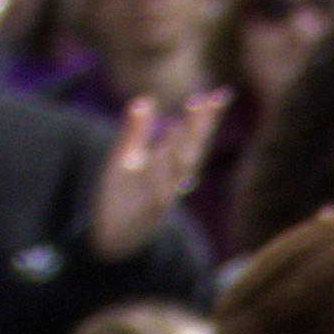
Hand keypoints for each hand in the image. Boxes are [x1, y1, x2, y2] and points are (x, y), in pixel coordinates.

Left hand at [88, 86, 220, 261]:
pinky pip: (158, 193)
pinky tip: (156, 157)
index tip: (219, 94)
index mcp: (171, 165)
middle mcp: (174, 179)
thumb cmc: (121, 199)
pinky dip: (159, 176)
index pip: (193, 136)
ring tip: (182, 125)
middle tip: (203, 102)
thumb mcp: (126, 160)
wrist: (115, 238)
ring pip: (180, 172)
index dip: (206, 117)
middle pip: (193, 150)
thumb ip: (136, 131)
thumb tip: (144, 100)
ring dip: (182, 149)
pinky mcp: (150, 211)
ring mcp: (165, 195)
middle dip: (198, 128)